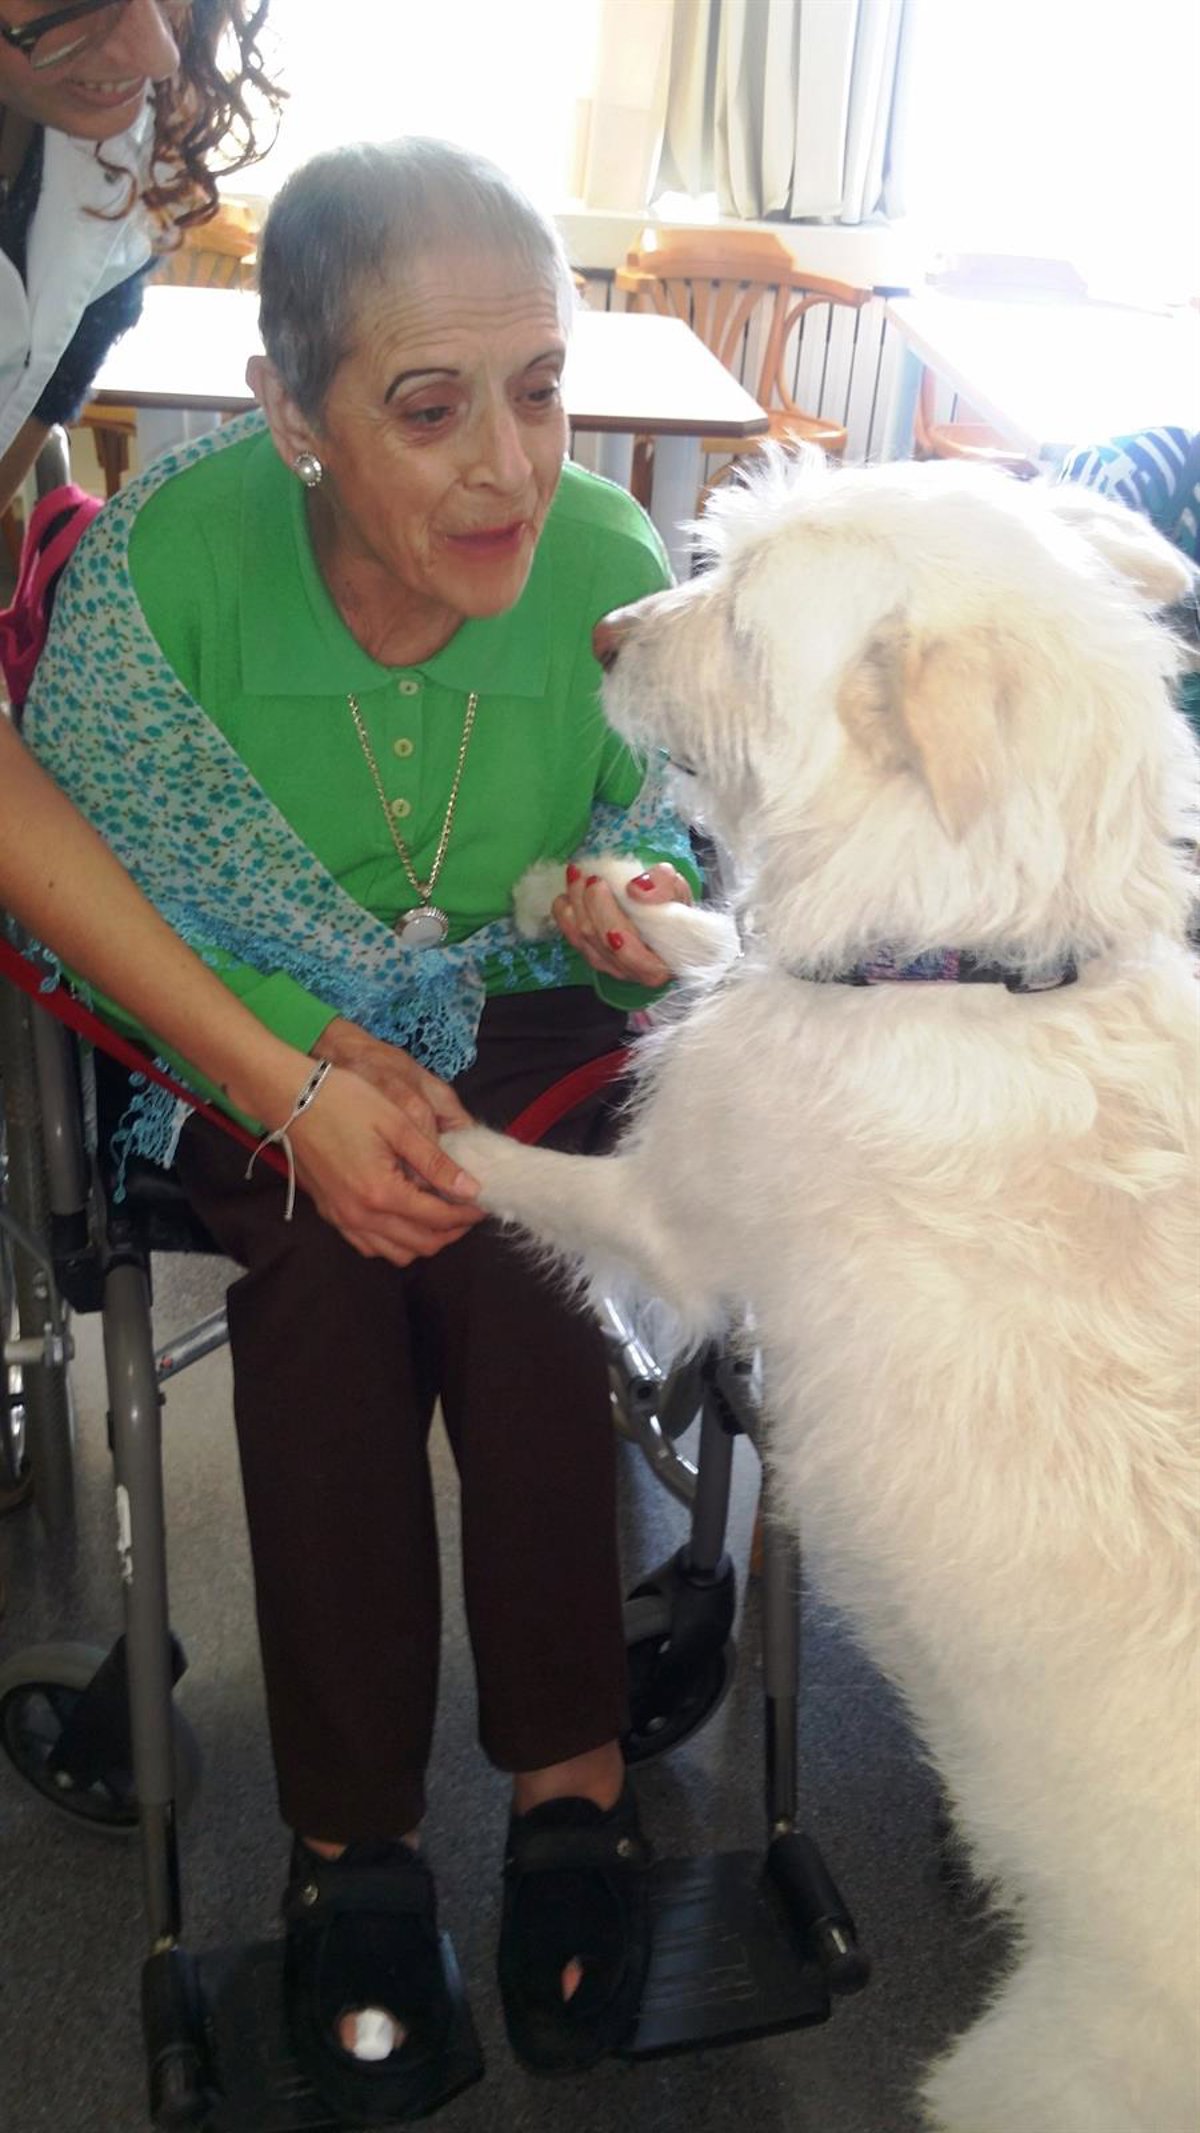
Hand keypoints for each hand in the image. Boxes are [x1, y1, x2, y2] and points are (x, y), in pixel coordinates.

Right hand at [290, 1022, 484, 1263]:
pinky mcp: (331, 1215)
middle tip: (468, 1209)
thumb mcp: (398, 1124)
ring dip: (424, 1240)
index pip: (438, 1218)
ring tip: (440, 1213)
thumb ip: (435, 1162)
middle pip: (421, 1244)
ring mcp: (343, 1219)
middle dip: (452, 1230)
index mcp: (381, 1192)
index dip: (467, 1214)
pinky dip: (394, 1240)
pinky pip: (369, 1245)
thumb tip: (470, 1188)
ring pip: (396, 1252)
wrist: (290, 1098)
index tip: (484, 1202)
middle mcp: (361, 1215)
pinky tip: (405, 1216)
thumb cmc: (344, 1100)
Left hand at [552, 862, 693, 985]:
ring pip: (583, 939)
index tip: (602, 884)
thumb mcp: (680, 893)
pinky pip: (571, 937)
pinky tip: (566, 894)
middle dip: (590, 905)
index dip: (610, 920)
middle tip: (590, 876)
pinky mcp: (592, 954)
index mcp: (655, 967)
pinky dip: (565, 914)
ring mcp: (607, 965)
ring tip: (577, 876)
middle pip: (601, 942)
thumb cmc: (676, 910)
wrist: (668, 918)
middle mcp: (629, 972)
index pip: (629, 953)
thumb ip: (664, 888)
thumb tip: (636, 888)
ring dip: (576, 905)